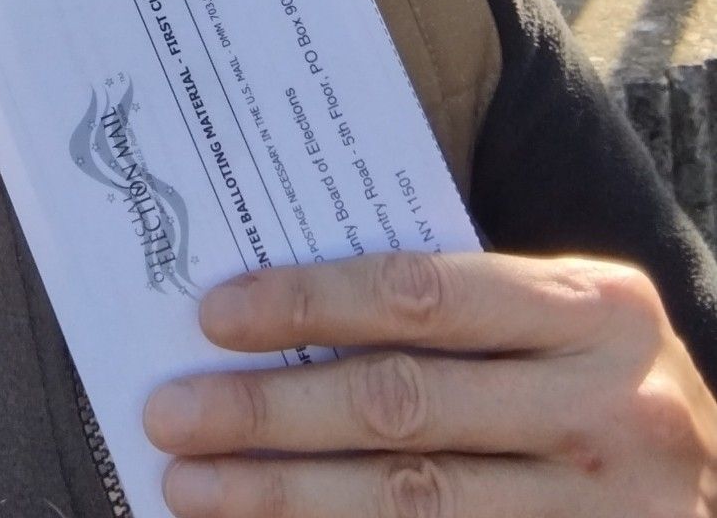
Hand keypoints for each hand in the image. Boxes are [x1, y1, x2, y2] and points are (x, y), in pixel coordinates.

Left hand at [143, 249, 716, 514]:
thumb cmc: (617, 398)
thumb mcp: (576, 331)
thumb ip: (465, 314)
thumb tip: (290, 308)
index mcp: (597, 311)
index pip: (422, 292)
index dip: (310, 301)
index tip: (215, 315)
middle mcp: (612, 408)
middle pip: (403, 406)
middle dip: (271, 412)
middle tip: (171, 412)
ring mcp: (607, 514)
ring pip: (412, 505)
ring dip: (285, 498)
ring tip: (192, 484)